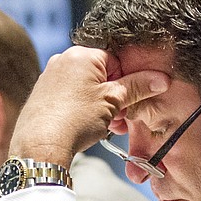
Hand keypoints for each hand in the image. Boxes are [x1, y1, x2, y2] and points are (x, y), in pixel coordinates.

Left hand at [9, 46, 169, 167]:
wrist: (40, 146)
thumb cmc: (74, 121)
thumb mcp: (113, 101)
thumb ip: (138, 87)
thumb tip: (160, 79)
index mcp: (82, 54)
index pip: (117, 61)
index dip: (128, 83)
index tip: (131, 101)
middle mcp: (63, 60)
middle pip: (101, 75)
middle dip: (115, 98)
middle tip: (119, 119)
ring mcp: (50, 77)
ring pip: (86, 88)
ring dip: (101, 107)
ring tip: (104, 127)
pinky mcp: (42, 94)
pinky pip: (71, 96)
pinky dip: (82, 109)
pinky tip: (86, 127)